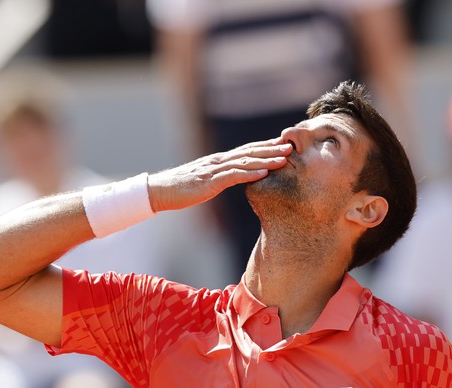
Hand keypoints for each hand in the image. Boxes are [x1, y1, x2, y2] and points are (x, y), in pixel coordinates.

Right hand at [148, 137, 291, 211]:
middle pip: (249, 151)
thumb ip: (220, 177)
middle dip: (271, 148)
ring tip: (284, 158)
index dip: (265, 146)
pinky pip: (233, 176)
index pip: (246, 150)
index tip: (282, 144)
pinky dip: (249, 173)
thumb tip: (233, 178)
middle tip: (291, 146)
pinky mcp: (209, 182)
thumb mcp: (205, 180)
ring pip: (244, 162)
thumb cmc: (181, 188)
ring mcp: (214, 170)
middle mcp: (218, 161)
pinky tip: (263, 173)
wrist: (160, 191)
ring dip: (266, 159)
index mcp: (219, 160)